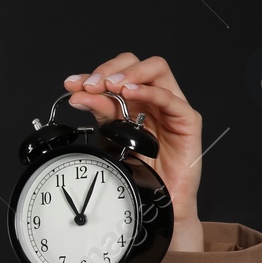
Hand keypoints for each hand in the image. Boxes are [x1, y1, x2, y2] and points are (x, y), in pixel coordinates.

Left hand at [64, 54, 203, 252]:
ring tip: (111, 85)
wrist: (155, 199)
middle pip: (136, 63)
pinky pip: (171, 98)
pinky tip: (131, 93)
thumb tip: (79, 94)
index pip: (117, 72)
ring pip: (157, 70)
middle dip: (110, 69)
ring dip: (129, 74)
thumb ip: (99, 113)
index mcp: (133, 100)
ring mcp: (171, 107)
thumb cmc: (138, 169)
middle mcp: (152, 98)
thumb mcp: (109, 137)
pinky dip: (149, 91)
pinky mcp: (187, 121)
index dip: (95, 73)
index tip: (74, 83)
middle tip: (92, 85)